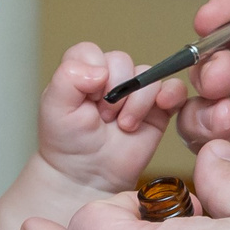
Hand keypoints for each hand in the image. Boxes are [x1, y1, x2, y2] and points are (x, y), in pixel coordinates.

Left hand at [36, 42, 185, 194]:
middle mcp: (110, 77)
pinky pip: (175, 89)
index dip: (93, 73)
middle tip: (104, 118)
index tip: (89, 98)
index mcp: (83, 71)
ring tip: (124, 125)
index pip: (91, 52)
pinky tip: (162, 106)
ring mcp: (136, 92)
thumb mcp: (54, 108)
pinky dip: (172, 93)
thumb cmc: (68, 143)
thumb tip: (101, 70)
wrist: (88, 177)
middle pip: (122, 61)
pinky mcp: (158, 108)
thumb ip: (68, 78)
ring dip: (137, 102)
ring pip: (148, 75)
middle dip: (114, 92)